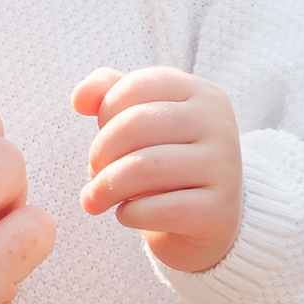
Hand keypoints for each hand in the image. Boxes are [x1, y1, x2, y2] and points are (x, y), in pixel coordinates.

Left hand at [73, 64, 241, 276]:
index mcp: (200, 93)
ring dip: (106, 187)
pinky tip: (127, 214)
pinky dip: (130, 214)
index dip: (105, 113)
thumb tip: (79, 98)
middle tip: (93, 173)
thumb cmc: (167, 160)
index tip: (103, 138)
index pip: (136, 86)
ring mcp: (224, 166)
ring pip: (145, 168)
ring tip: (95, 198)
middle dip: (100, 153)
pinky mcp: (219, 209)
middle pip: (135, 125)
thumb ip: (108, 94)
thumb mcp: (143, 118)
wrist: (209, 217)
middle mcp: (218, 124)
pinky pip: (160, 209)